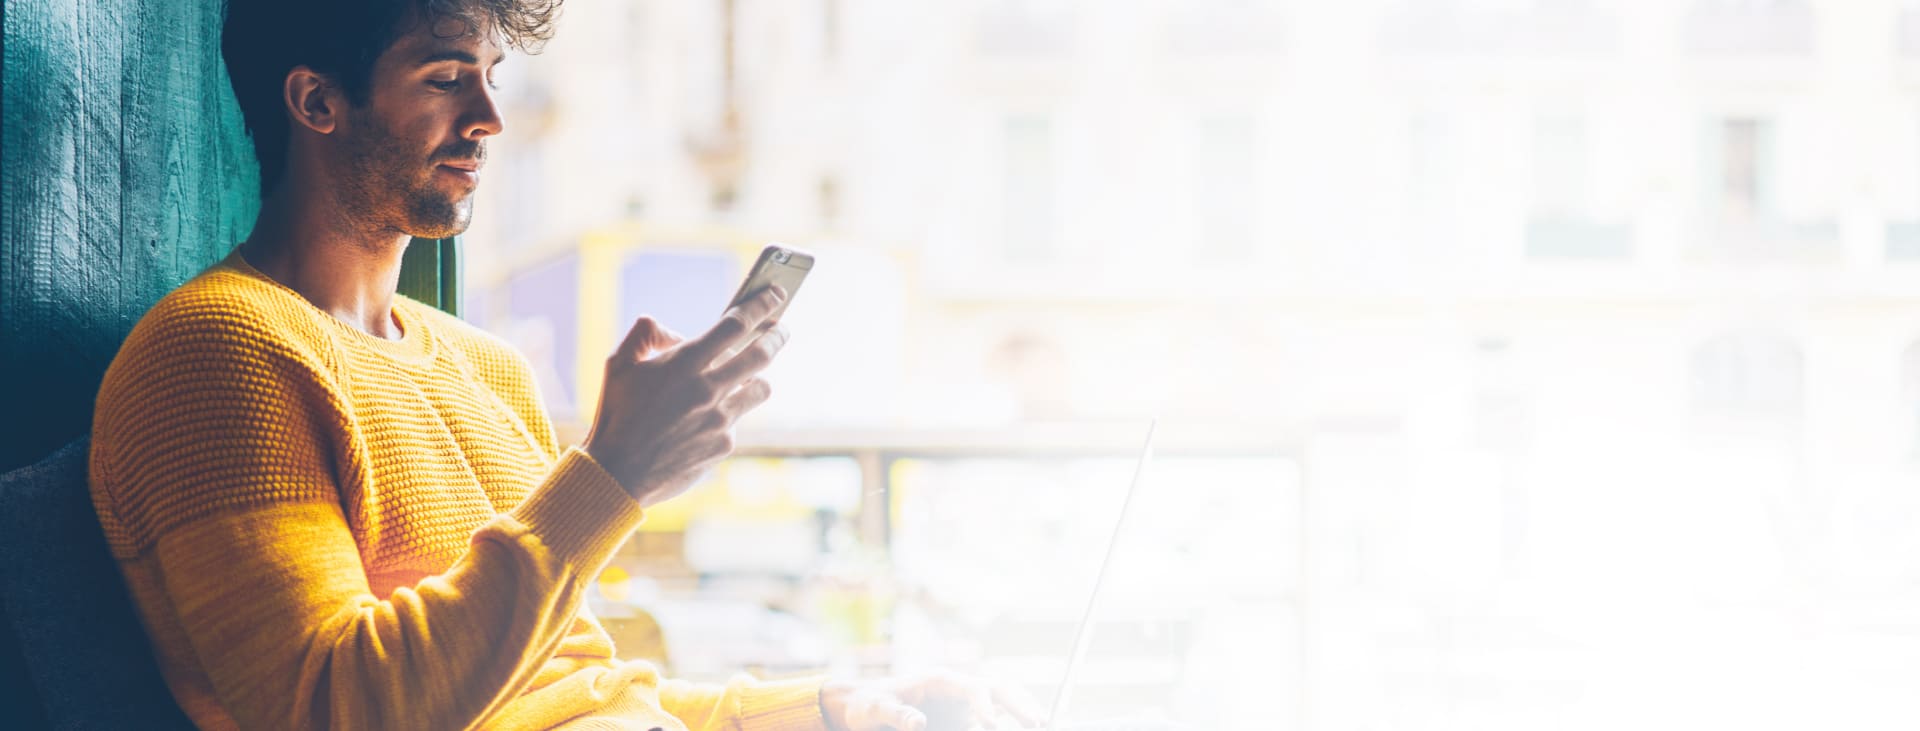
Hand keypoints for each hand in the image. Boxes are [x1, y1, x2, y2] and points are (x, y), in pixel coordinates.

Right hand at [583, 287, 789, 505]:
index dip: (760, 305)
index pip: (735, 325)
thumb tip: (676, 333)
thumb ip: (646, 334)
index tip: (775, 293)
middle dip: (777, 336)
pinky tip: (711, 416)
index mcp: (684, 363)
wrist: (618, 473)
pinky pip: (738, 420)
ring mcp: (720, 419)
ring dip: (758, 376)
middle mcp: (708, 389)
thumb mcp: (618, 364)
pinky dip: (729, 412)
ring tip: (751, 372)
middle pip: (761, 354)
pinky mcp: (724, 445)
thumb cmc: (616, 414)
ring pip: (760, 388)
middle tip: (781, 329)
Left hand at [821, 670, 1043, 730]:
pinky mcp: (963, 717)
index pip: (973, 688)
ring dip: (1022, 709)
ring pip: (1002, 700)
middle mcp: (957, 688)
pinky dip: (1010, 719)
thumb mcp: (874, 709)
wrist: (864, 706)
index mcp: (939, 680)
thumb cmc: (868, 704)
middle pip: (998, 688)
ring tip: (1041, 723)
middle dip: (1020, 702)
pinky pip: (993, 716)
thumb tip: (919, 724)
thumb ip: (896, 715)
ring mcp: (963, 703)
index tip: (993, 725)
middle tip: (1038, 721)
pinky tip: (1023, 725)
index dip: (985, 705)